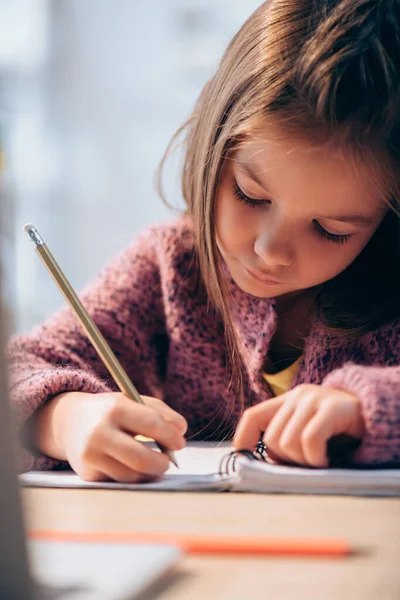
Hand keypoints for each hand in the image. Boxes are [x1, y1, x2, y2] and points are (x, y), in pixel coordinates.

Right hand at [47, 392, 186, 481]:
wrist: (71, 421)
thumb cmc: (111, 411)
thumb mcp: (133, 401)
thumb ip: (161, 412)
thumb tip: (181, 432)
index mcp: (115, 408)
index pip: (151, 424)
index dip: (170, 436)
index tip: (180, 442)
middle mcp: (100, 432)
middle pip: (141, 458)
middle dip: (162, 463)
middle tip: (169, 461)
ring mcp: (91, 455)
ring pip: (132, 475)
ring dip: (149, 471)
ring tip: (152, 461)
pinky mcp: (88, 473)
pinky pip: (120, 481)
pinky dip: (132, 475)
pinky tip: (130, 464)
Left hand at [234, 384, 364, 466]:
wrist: (375, 415)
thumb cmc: (339, 430)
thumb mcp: (308, 429)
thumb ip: (287, 438)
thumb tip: (262, 465)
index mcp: (287, 401)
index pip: (253, 416)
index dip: (243, 438)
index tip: (244, 458)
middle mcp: (297, 396)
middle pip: (272, 440)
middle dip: (287, 461)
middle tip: (307, 463)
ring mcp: (315, 400)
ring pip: (289, 443)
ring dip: (304, 462)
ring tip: (320, 460)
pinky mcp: (332, 408)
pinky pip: (310, 441)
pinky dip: (316, 459)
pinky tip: (327, 460)